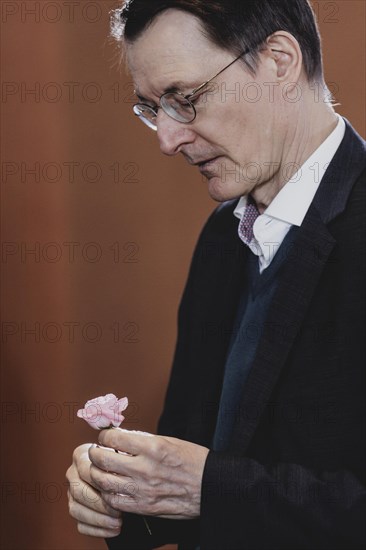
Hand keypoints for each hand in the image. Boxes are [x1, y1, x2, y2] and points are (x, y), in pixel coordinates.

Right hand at [66, 443, 122, 537]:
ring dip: (98, 520)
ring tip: (118, 522)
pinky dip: (97, 530)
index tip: (120, 492)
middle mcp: (72, 473)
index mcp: (81, 455)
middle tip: (119, 512)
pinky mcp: (75, 509)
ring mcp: (70, 492)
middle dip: (100, 505)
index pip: (87, 471)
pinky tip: (113, 530)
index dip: (102, 484)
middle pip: (79, 492)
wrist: (121, 469)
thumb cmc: (123, 459)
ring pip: (76, 510)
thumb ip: (119, 459)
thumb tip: (123, 474)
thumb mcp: (122, 453)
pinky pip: (80, 524)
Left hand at [89, 429, 209, 518]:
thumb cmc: (192, 460)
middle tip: (97, 451)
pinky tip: (111, 488)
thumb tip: (120, 437)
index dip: (105, 436)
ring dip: (97, 473)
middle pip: (103, 460)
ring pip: (103, 482)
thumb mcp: (169, 441)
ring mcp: (143, 490)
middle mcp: (145, 468)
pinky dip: (108, 494)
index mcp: (152, 447)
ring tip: (101, 469)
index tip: (105, 437)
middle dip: (95, 453)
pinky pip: (114, 501)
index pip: (114, 438)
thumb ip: (143, 440)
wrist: (210, 486)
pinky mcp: (144, 507)